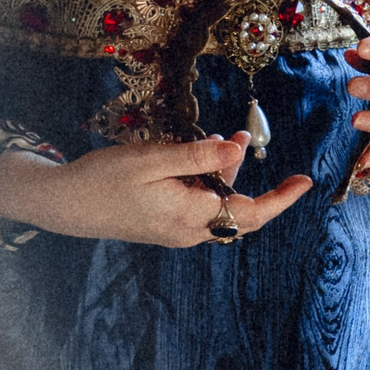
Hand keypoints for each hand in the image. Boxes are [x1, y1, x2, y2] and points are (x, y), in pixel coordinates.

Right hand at [0, 130, 312, 249]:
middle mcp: (189, 231)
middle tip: (246, 137)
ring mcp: (177, 232)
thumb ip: (198, 157)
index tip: (305, 182)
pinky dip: (207, 184)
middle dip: (250, 177)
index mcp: (190, 216)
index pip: (251, 212)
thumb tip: (238, 150)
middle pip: (240, 212)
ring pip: (219, 208)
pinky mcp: (165, 227)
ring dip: (225, 176)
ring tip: (224, 139)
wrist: (64, 205)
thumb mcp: (152, 158)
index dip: (282, 199)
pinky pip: (200, 208)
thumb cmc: (103, 178)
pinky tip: (198, 159)